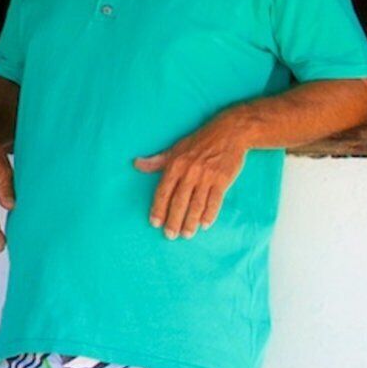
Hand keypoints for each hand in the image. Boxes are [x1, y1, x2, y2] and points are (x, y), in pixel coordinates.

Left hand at [134, 110, 256, 237]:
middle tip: (170, 235)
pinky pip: (214, 201)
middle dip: (173, 220)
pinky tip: (204, 224)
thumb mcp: (175, 148)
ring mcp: (206, 176)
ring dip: (190, 222)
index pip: (163, 191)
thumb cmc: (200, 141)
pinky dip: (209, 214)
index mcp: (175, 165)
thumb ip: (157, 161)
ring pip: (196, 204)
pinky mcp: (222, 180)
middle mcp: (189, 172)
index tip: (155, 223)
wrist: (229, 132)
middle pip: (179, 201)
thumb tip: (136, 164)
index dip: (158, 208)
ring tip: (186, 234)